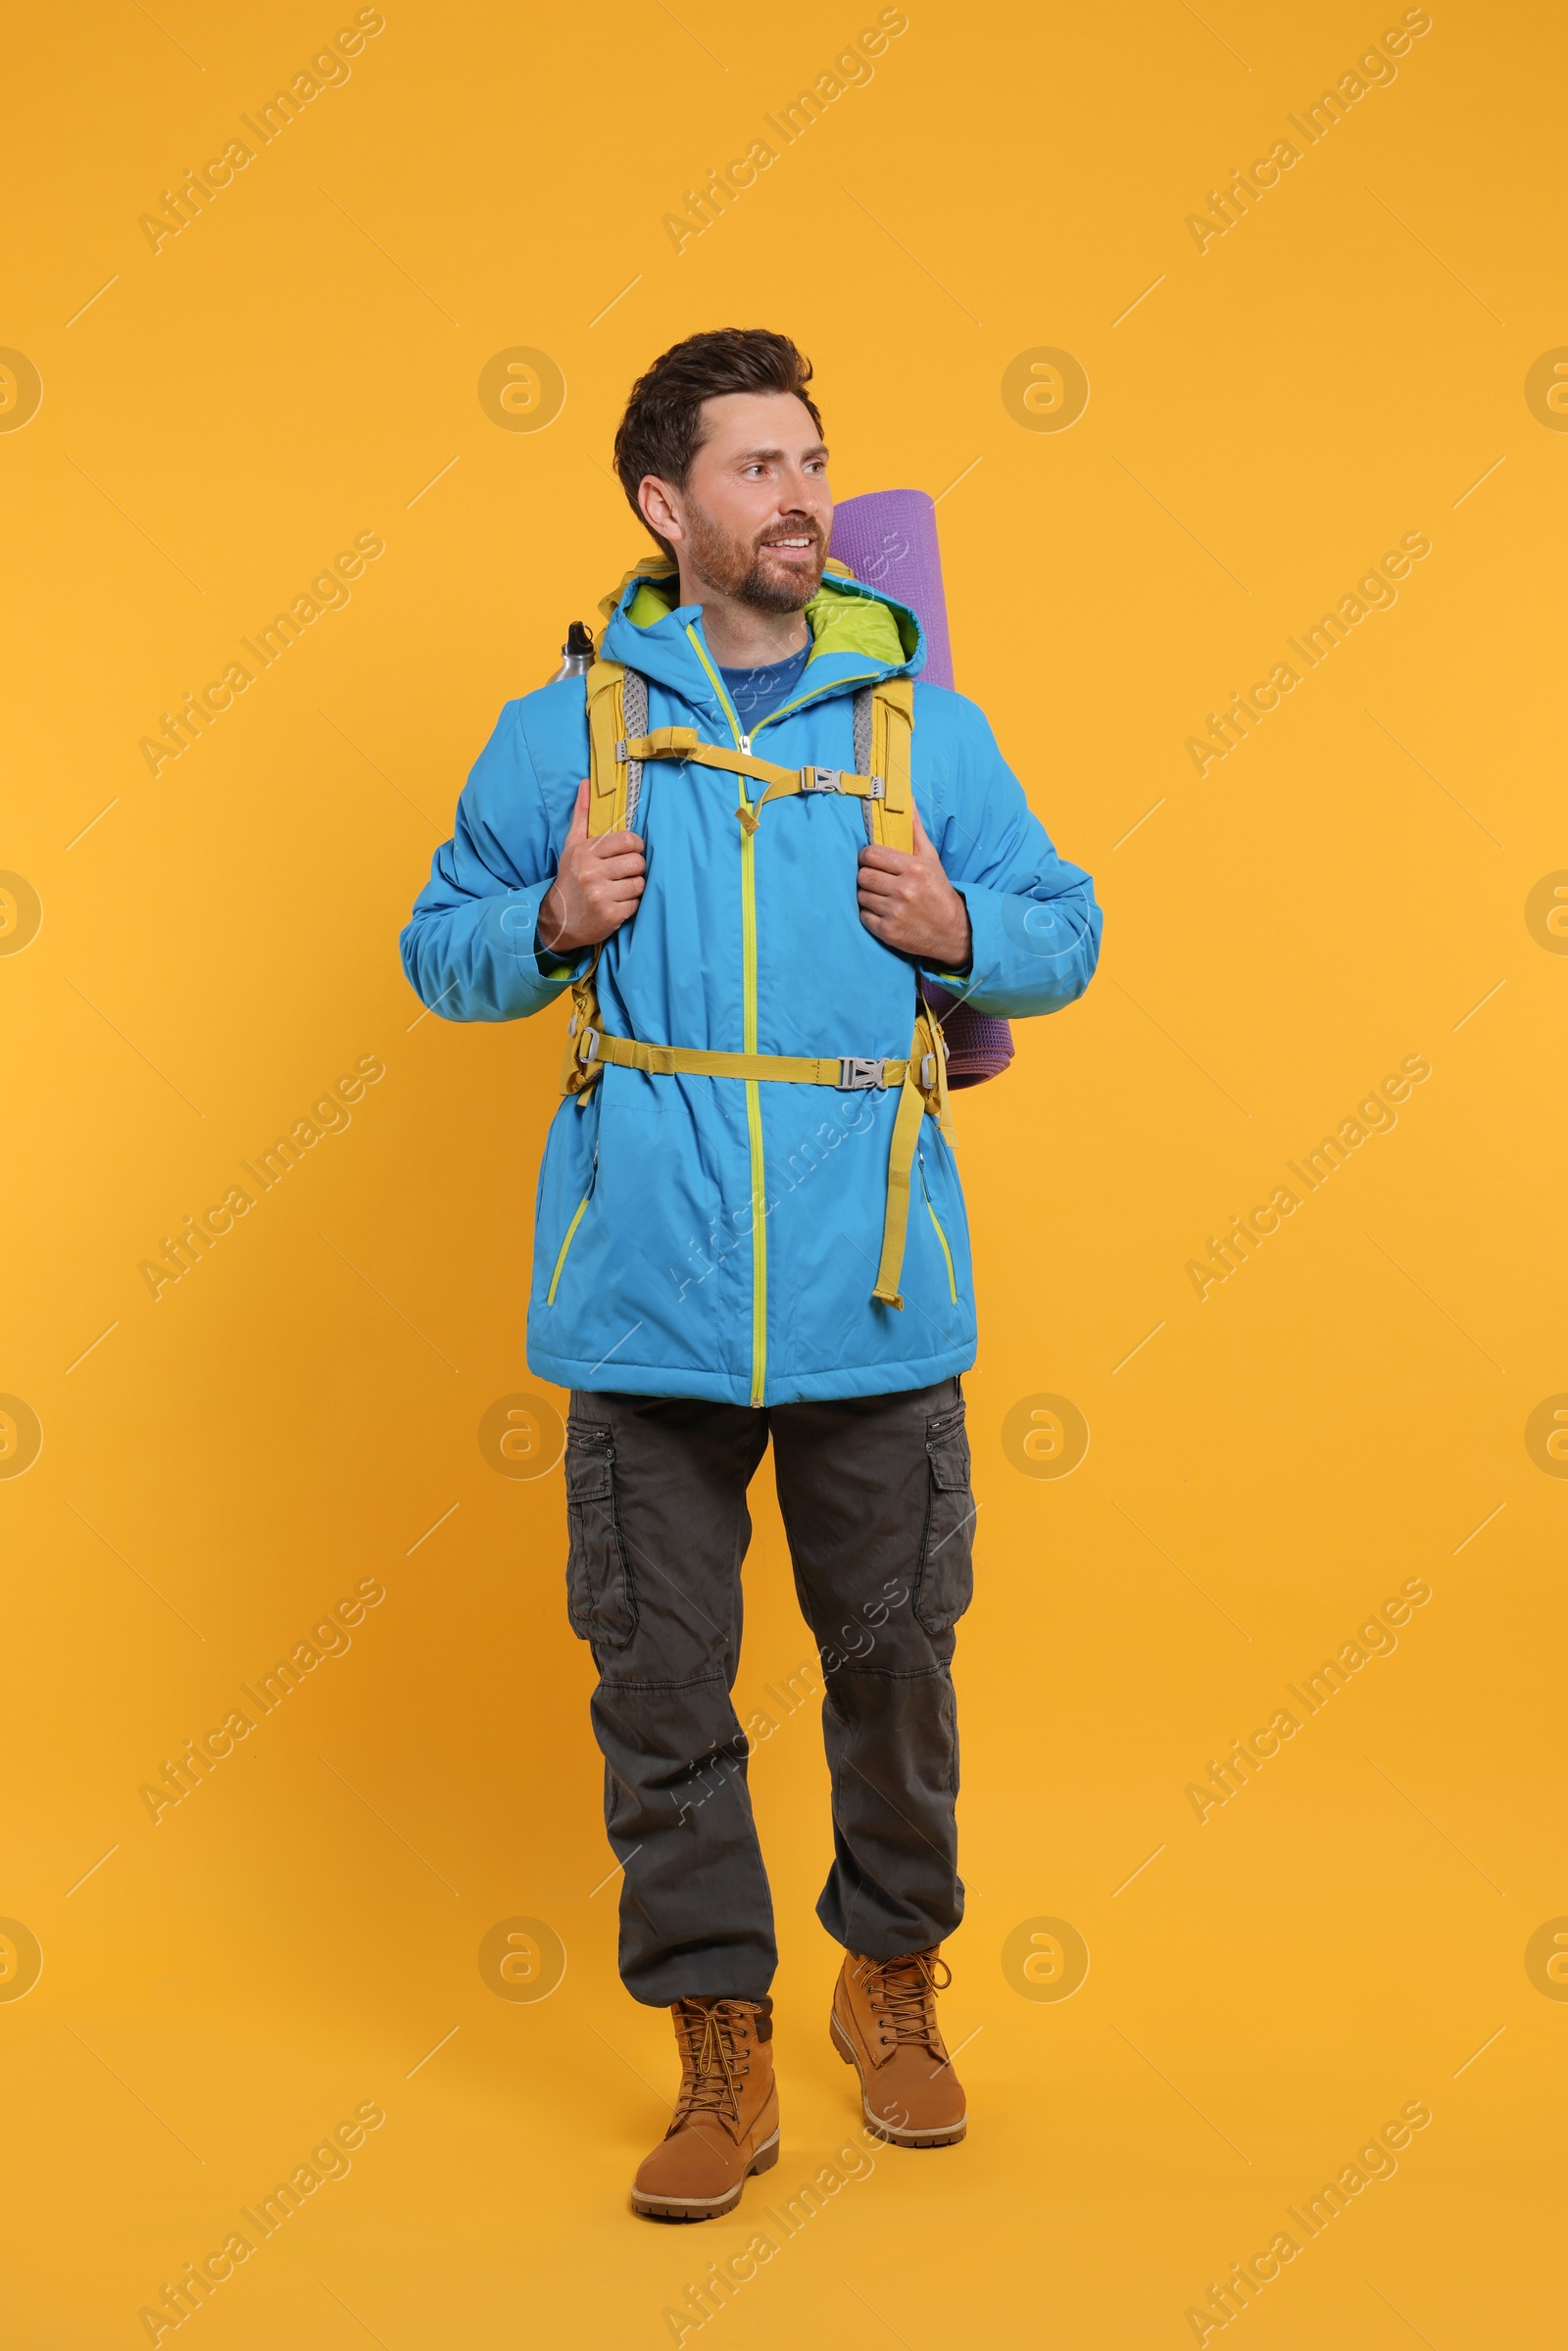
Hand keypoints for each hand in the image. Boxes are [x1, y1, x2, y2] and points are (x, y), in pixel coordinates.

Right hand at [537, 780, 644, 955]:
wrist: (558, 921)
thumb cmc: (570, 879)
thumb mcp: (572, 846)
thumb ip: (581, 814)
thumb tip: (586, 783)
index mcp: (585, 852)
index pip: (628, 840)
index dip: (635, 846)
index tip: (629, 852)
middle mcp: (591, 872)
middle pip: (637, 862)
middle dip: (635, 867)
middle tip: (624, 873)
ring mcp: (600, 895)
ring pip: (640, 883)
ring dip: (634, 886)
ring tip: (620, 888)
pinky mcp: (609, 916)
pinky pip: (636, 903)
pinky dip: (631, 905)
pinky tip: (617, 903)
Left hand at [857, 809, 970, 969]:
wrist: (953, 931)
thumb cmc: (938, 891)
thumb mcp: (930, 859)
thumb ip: (914, 830)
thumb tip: (907, 800)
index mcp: (913, 868)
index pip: (871, 854)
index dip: (867, 857)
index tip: (871, 860)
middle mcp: (904, 890)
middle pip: (863, 875)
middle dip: (867, 876)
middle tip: (876, 879)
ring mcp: (895, 912)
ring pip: (861, 896)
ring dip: (868, 895)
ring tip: (880, 896)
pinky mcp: (888, 932)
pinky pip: (864, 916)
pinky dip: (869, 914)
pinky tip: (882, 912)